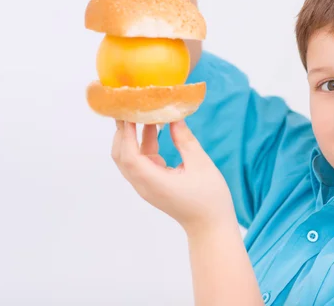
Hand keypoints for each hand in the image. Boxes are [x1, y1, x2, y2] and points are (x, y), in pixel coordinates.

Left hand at [111, 120, 235, 234]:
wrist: (211, 226)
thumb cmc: (210, 199)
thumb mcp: (201, 164)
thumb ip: (185, 140)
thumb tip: (173, 117)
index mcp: (154, 182)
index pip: (129, 155)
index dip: (126, 133)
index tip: (128, 111)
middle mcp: (144, 185)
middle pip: (122, 156)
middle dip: (122, 131)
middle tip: (129, 106)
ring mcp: (147, 185)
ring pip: (130, 157)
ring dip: (133, 136)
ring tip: (142, 112)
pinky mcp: (153, 183)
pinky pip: (142, 160)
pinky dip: (144, 143)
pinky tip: (155, 128)